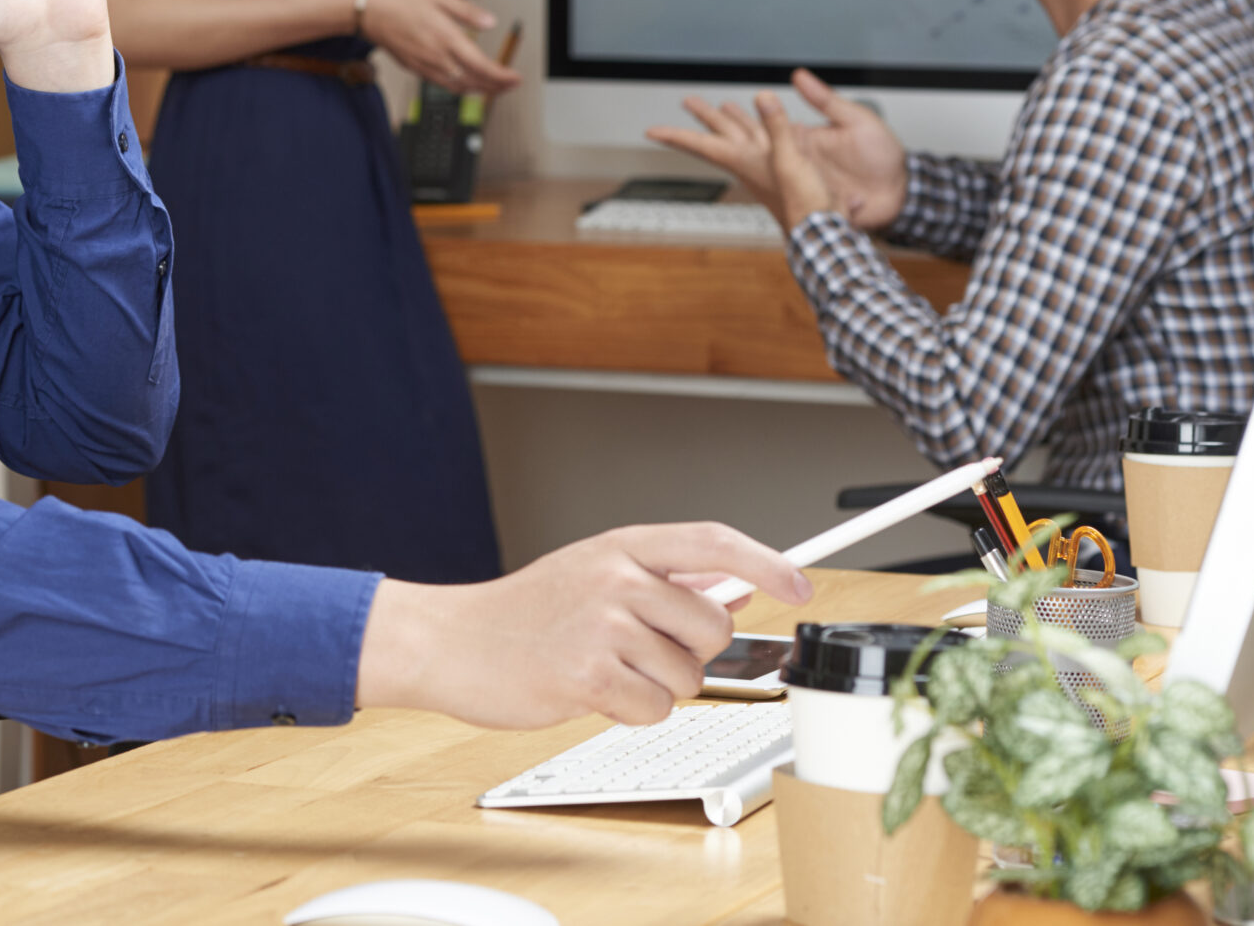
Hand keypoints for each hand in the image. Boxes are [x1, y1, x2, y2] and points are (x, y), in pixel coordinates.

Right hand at [356, 524, 812, 728]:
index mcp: (621, 546)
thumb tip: (736, 588)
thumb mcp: (592, 574)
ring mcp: (602, 625)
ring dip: (657, 688)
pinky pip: (654, 710)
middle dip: (692, 652)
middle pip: (712, 623)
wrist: (452, 641)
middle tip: (643, 652)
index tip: (801, 584)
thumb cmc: (525, 613)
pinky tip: (592, 692)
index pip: (714, 541)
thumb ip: (663, 580)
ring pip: (688, 675)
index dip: (767, 562)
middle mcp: (616, 578)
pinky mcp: (587, 675)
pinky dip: (630, 713)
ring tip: (607, 670)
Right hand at [361, 0, 520, 93]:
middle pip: (473, 82)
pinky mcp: (413, 67)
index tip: (517, 78)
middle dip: (496, 87)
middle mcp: (436, 57)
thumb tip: (491, 23)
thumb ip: (467, 12)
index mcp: (446, 38)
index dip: (502, 77)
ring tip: (494, 87)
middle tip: (512, 86)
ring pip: (458, 87)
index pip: (482, 67)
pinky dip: (459, 88)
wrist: (365, 9)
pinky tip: (465, 83)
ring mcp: (424, 65)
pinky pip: (442, 84)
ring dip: (479, 90)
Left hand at [646, 69, 906, 230]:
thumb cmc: (803, 204)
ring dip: (734, 120)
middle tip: (689, 101)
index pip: (701, 145)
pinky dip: (768, 128)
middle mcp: (751, 162)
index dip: (676, 136)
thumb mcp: (788, 159)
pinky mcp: (787, 167)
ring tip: (725, 106)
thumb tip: (762, 97)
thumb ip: (776, 127)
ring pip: (746, 136)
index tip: (652, 131)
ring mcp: (769, 165)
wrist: (823, 229)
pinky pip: (770, 141)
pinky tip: (771, 124)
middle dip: (705, 117)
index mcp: (744, 161)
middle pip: (721, 135)